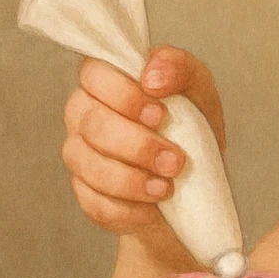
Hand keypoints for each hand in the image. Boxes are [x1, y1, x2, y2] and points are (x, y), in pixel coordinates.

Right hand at [62, 45, 226, 236]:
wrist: (195, 184)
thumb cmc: (191, 127)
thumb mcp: (198, 91)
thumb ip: (179, 67)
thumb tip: (152, 76)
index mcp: (105, 81)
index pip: (93, 74)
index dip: (124, 96)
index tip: (160, 115)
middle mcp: (83, 114)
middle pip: (93, 124)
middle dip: (138, 145)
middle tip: (176, 160)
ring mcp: (80, 155)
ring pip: (89, 165)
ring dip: (132, 179)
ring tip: (166, 187)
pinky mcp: (87, 194)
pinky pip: (95, 203)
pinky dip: (127, 209)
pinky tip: (152, 207)